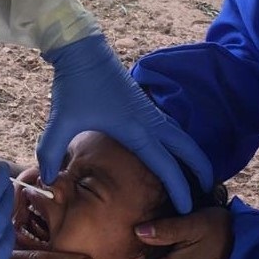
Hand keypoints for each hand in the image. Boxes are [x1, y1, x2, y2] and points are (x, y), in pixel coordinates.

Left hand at [38, 35, 212, 213]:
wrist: (81, 49)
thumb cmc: (74, 84)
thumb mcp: (60, 121)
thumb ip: (51, 152)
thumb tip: (48, 181)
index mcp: (136, 129)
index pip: (166, 165)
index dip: (179, 189)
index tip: (188, 209)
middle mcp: (148, 120)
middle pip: (186, 147)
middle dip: (200, 169)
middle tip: (210, 189)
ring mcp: (147, 110)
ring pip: (180, 136)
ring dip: (191, 154)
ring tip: (198, 173)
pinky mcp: (141, 103)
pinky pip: (169, 127)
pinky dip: (178, 142)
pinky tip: (172, 149)